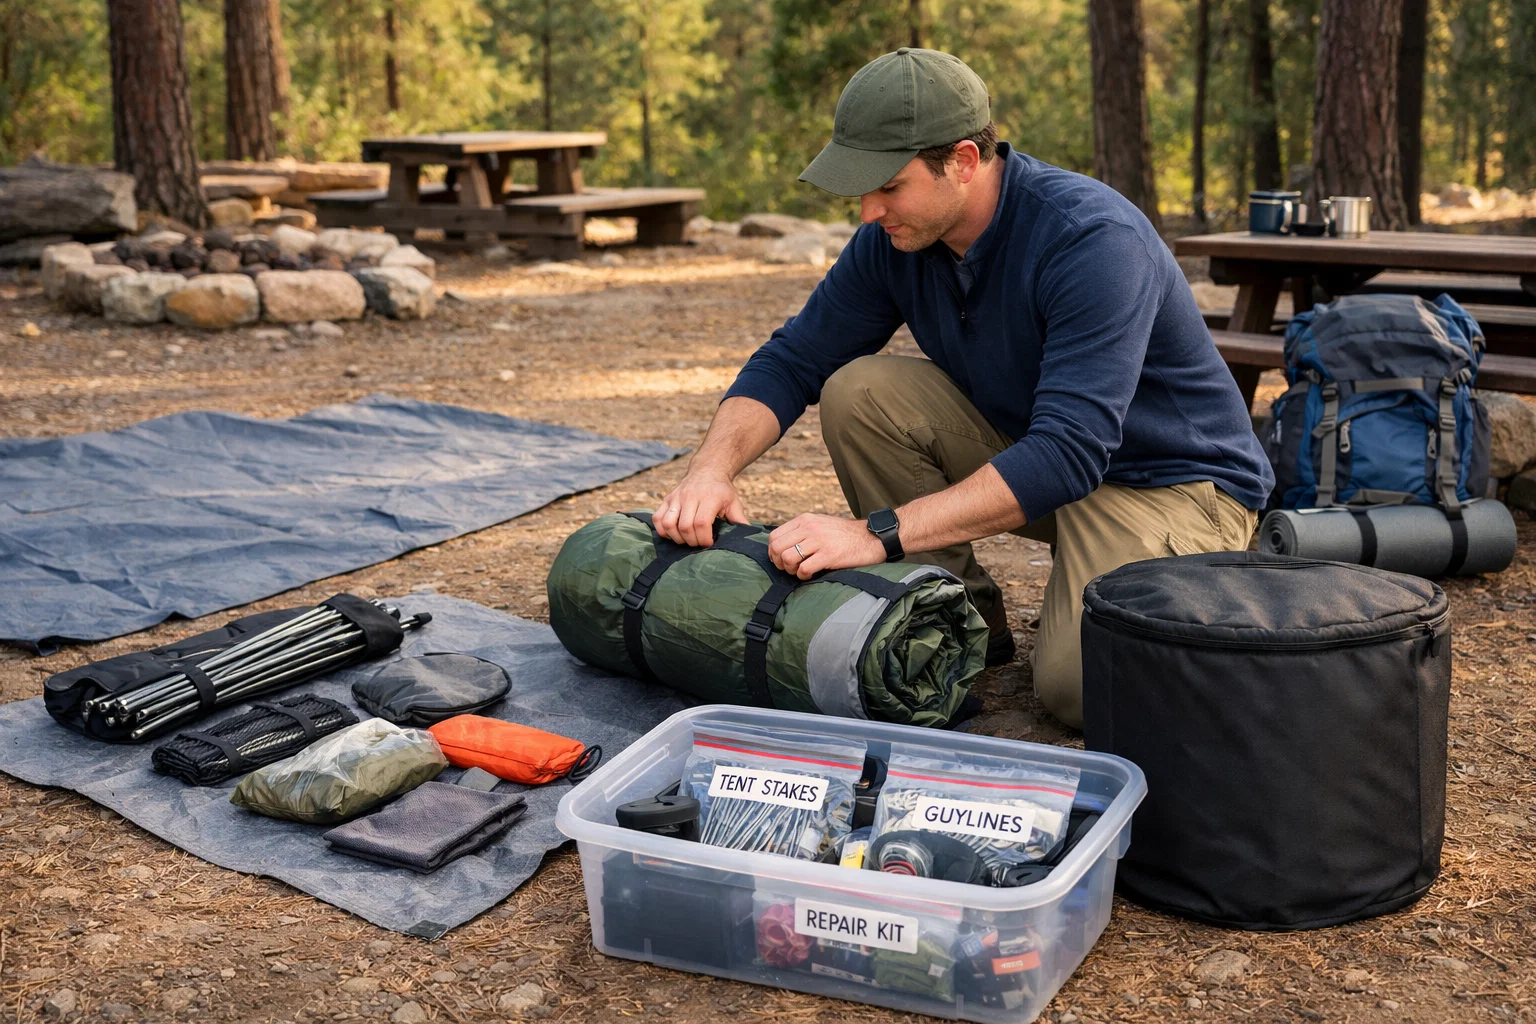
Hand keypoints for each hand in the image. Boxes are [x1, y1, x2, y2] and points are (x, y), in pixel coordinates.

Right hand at [654, 471, 748, 546]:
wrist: (708, 469)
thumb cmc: (722, 490)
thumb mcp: (734, 502)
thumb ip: (739, 519)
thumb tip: (747, 537)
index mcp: (709, 498)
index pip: (701, 523)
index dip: (704, 538)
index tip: (709, 543)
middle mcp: (690, 496)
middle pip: (685, 526)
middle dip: (692, 541)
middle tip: (699, 543)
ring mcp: (676, 497)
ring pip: (668, 523)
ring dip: (676, 538)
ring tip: (686, 540)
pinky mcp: (667, 499)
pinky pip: (657, 518)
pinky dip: (662, 530)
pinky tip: (673, 534)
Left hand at [768, 514, 886, 578]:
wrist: (871, 538)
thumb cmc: (844, 535)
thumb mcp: (820, 523)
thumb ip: (802, 530)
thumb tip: (781, 546)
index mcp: (805, 519)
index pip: (775, 536)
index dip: (773, 553)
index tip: (781, 561)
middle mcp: (810, 527)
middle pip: (777, 548)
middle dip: (780, 563)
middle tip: (790, 569)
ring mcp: (819, 540)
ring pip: (788, 558)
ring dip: (791, 570)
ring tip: (801, 572)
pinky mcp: (829, 555)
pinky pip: (804, 569)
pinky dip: (803, 576)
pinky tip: (811, 575)